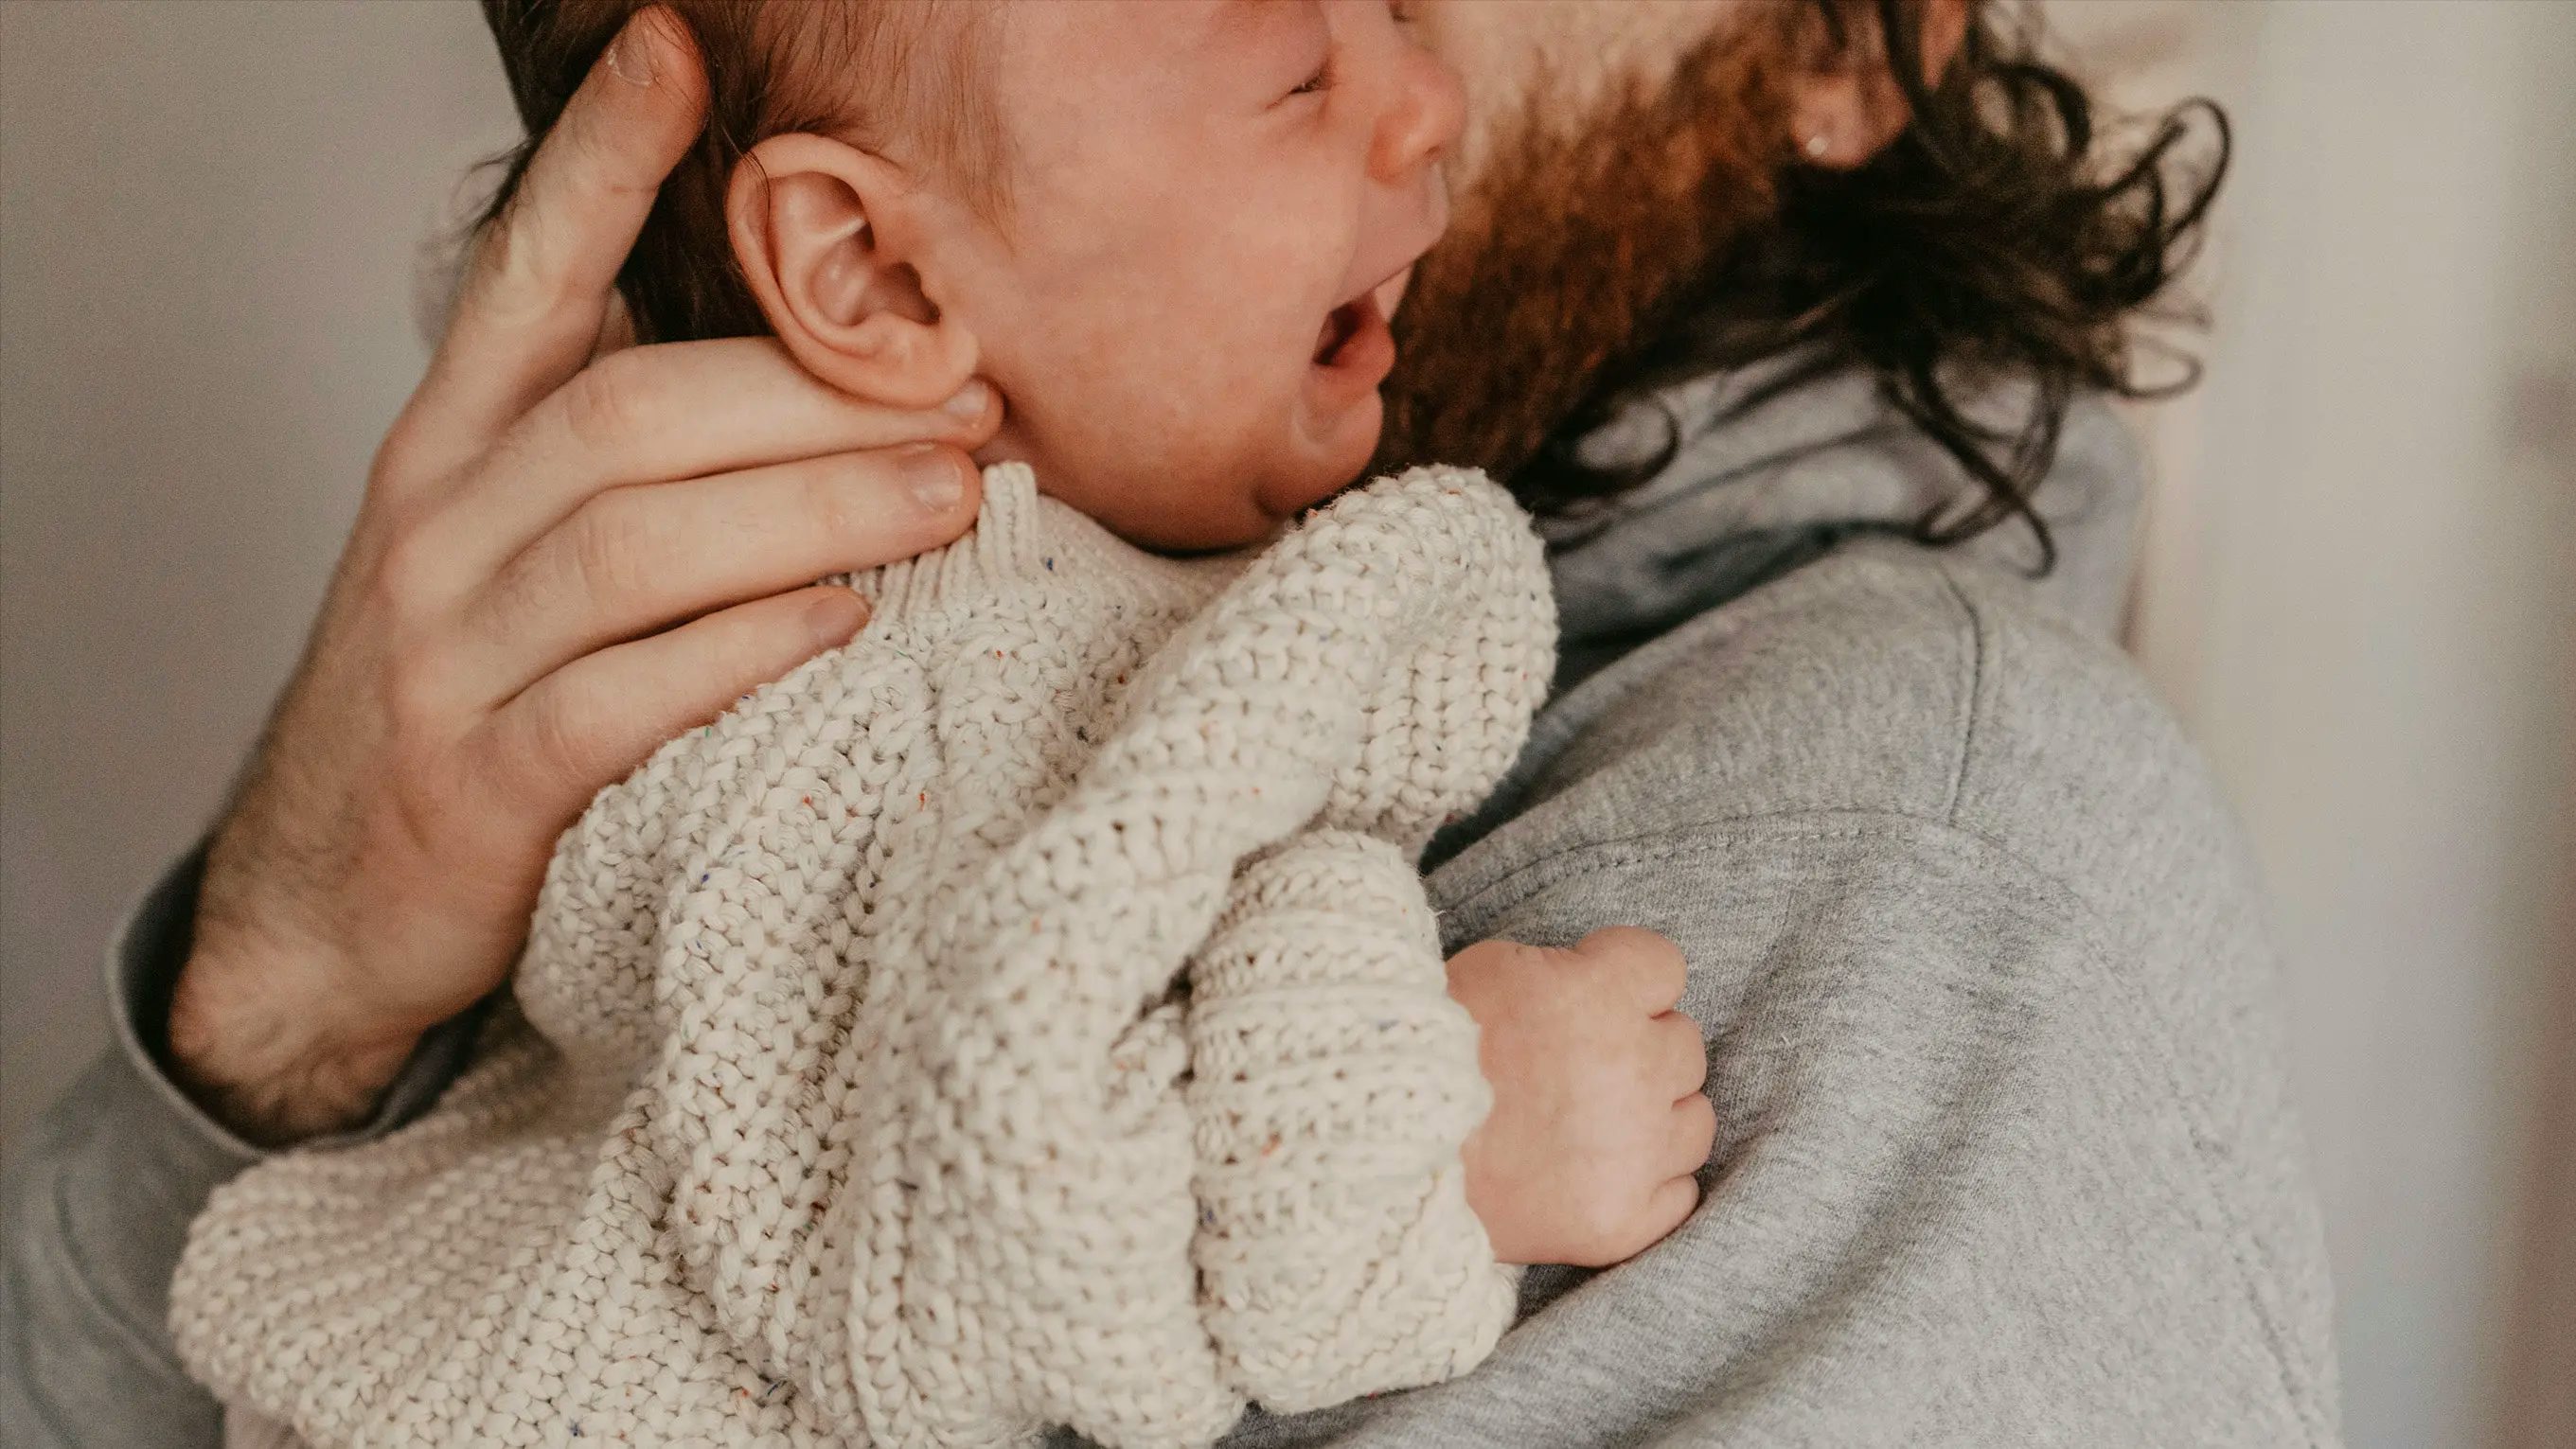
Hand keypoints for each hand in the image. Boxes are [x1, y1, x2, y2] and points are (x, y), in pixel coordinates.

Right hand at [166, 8, 1000, 1144]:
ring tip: (950, 498)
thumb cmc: (460, 692)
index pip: (525, 273)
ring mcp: (450, 657)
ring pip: (636, 548)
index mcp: (452, 445)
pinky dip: (742, 653)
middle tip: (967, 398)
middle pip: (633, 414)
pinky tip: (844, 627)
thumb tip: (797, 347)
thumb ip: (613, 439)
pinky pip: (620, 701)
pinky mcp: (479, 785)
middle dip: (814, 396)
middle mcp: (439, 527)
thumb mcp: (502, 536)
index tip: (674, 51)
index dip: (597, 161)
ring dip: (812, 510)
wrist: (324, 900)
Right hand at [1447, 927, 1716, 1266]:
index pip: (1664, 968)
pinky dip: (1647, 1185)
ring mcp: (1634, 1152)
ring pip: (1694, 1120)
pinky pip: (1680, 1193)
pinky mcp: (1621, 1220)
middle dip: (1639, 1050)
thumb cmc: (1422, 1051)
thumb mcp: (1490, 970)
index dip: (1626, 982)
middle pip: (1684, 1045)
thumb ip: (1565, 973)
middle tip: (1578, 1068)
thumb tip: (1598, 985)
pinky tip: (1599, 1174)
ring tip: (1592, 1126)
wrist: (1375, 1155)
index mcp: (1600, 994)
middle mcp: (1633, 1069)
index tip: (1592, 998)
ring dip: (1654, 1118)